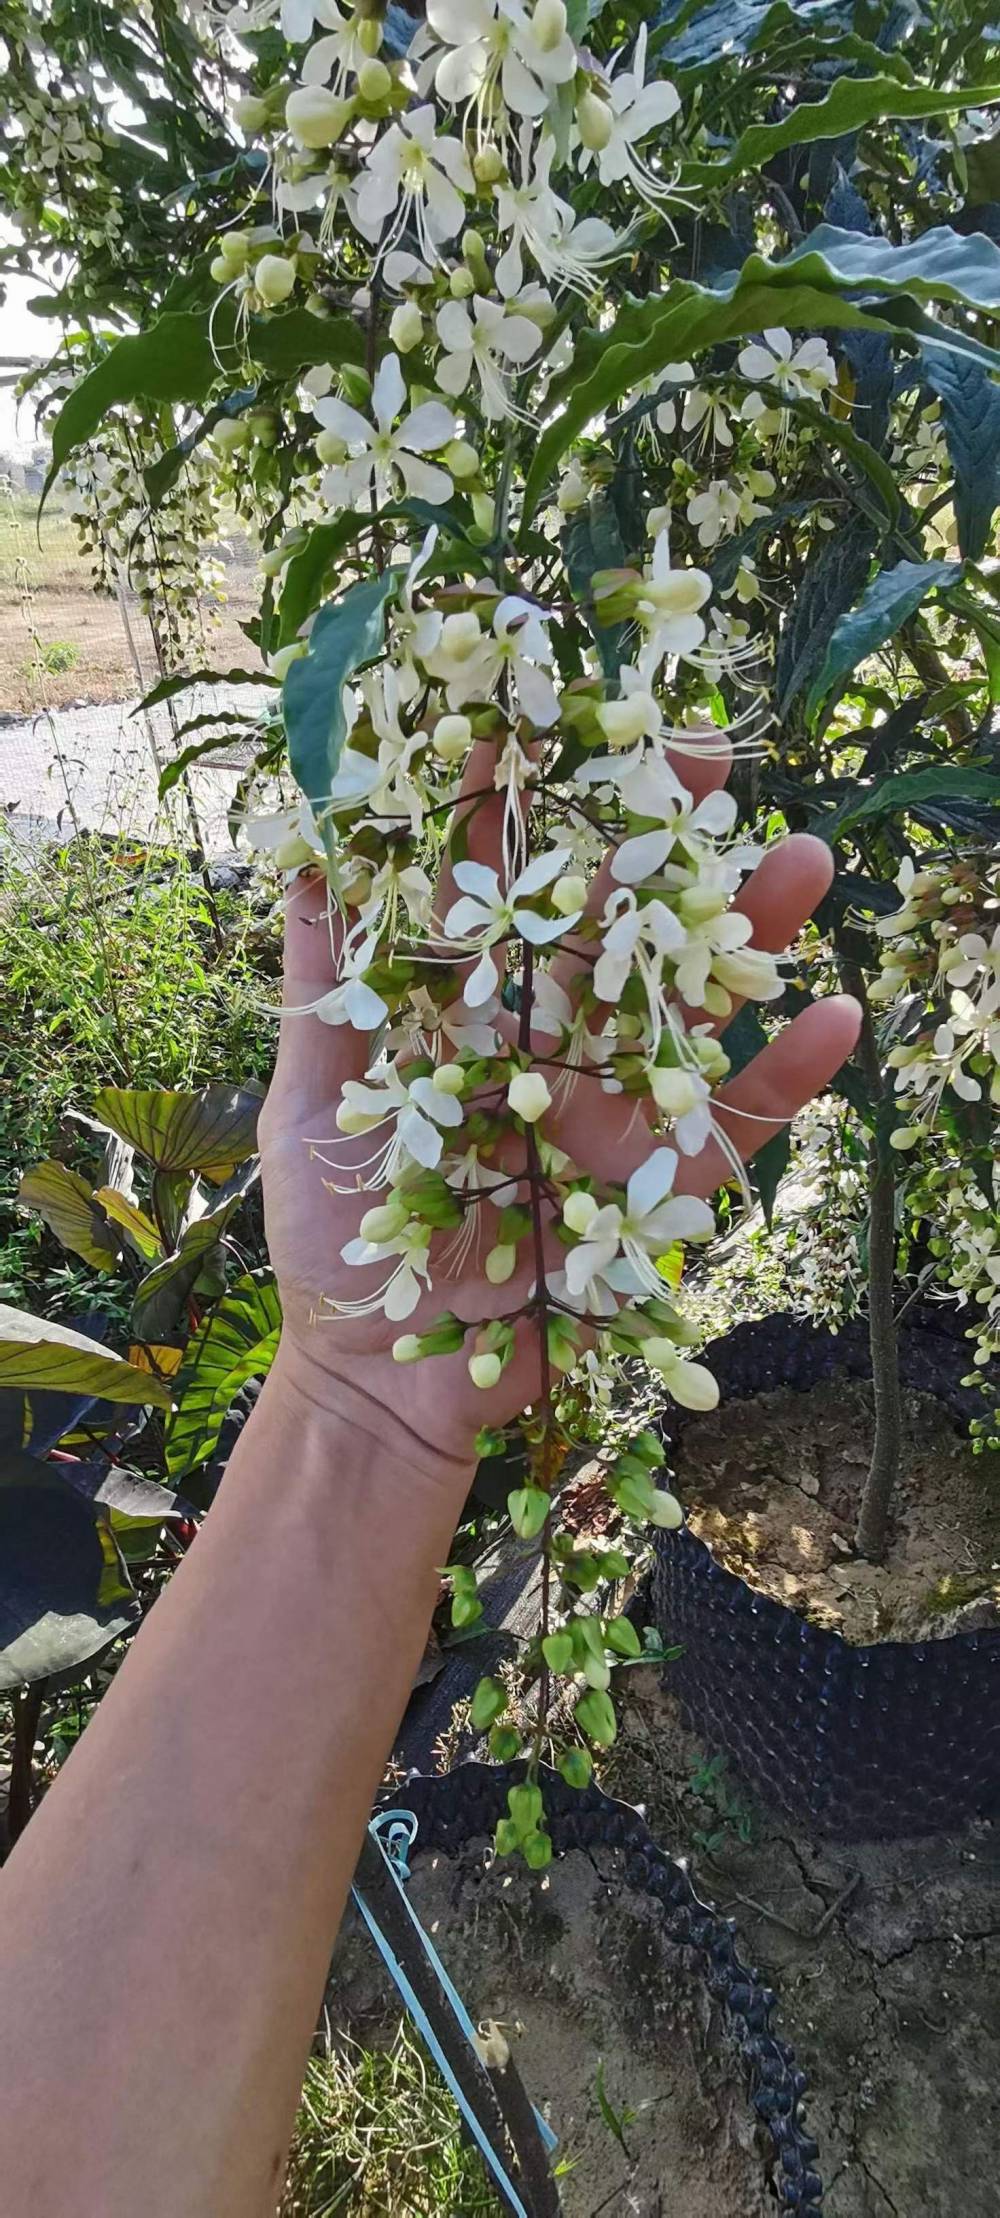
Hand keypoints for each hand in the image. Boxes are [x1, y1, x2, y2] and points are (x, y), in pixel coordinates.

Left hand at [258, 738, 859, 1480]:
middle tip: (716, 755)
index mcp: (473, 1008)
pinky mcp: (653, 1191)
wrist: (379, 1375)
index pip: (513, 886)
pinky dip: (786, 1081)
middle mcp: (553, 1043)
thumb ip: (323, 984)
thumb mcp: (312, 1097)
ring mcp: (611, 1111)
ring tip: (804, 861)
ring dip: (752, 939)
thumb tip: (306, 853)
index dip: (537, 807)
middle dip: (667, 844)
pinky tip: (837, 1017)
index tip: (556, 720)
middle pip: (622, 926)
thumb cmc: (334, 1235)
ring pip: (693, 1010)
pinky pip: (732, 1130)